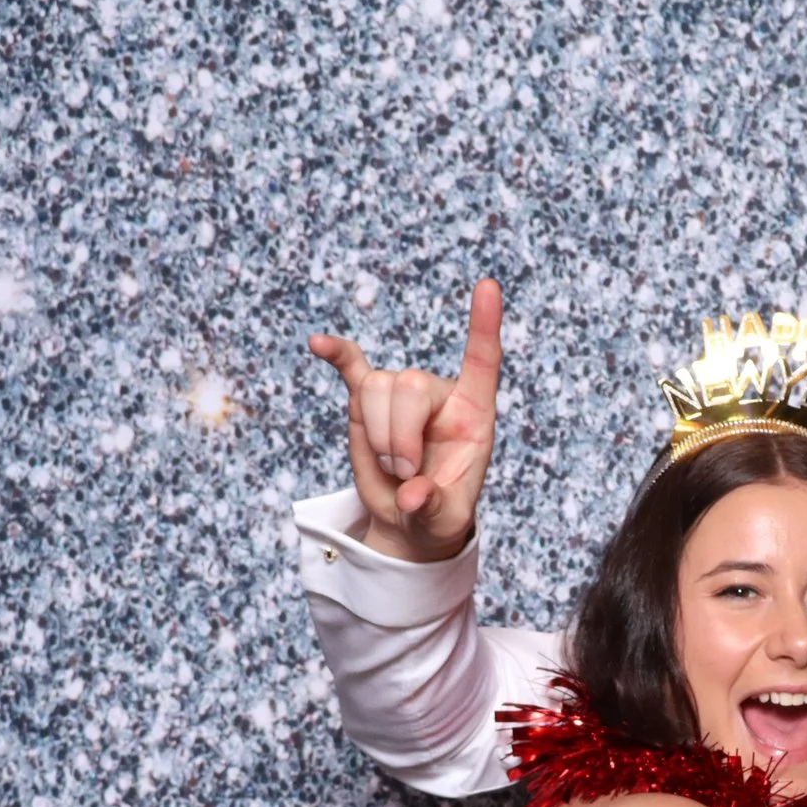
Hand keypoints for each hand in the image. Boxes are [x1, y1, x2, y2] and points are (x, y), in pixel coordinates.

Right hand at [308, 278, 504, 561]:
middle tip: (405, 472)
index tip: (488, 286)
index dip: (485, 325)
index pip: (482, 361)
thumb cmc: (438, 514)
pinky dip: (336, 354)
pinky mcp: (365, 400)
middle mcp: (437, 395)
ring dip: (376, 434)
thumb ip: (434, 506)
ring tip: (392, 466)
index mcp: (474, 414)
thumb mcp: (446, 521)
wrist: (406, 520)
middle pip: (410, 383)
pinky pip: (351, 367)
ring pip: (376, 387)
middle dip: (399, 436)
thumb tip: (412, 496)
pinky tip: (318, 344)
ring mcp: (399, 394)